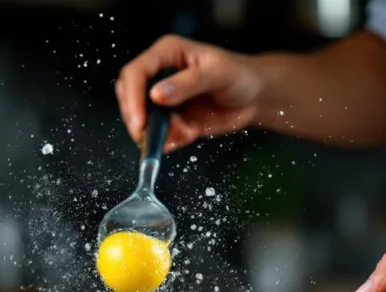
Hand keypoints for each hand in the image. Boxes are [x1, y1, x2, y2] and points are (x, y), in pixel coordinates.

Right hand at [116, 35, 264, 151]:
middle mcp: (160, 75)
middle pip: (129, 95)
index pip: (136, 73)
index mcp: (167, 54)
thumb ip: (187, 84)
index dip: (133, 97)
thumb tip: (157, 95)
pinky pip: (160, 134)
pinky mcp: (173, 120)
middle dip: (134, 116)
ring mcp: (164, 100)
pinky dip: (165, 142)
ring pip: (141, 117)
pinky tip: (179, 140)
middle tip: (144, 135)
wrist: (256, 98)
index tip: (140, 120)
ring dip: (150, 132)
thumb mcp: (217, 74)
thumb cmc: (240, 75)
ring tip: (172, 137)